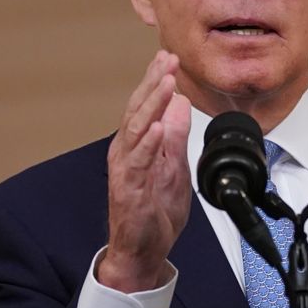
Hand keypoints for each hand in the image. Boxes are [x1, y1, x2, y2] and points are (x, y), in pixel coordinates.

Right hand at [97, 50, 193, 291]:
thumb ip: (176, 136)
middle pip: (138, 110)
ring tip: (166, 83)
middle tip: (167, 59)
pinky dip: (149, 142)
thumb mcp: (174, 167)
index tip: (169, 57)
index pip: (145, 105)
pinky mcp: (129, 189)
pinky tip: (159, 126)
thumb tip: (181, 104)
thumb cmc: (154, 212)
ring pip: (137, 129)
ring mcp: (126, 169)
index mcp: (137, 145)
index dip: (156, 80)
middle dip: (154, 82)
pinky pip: (138, 161)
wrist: (143, 251)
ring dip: (152, 104)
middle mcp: (126, 152)